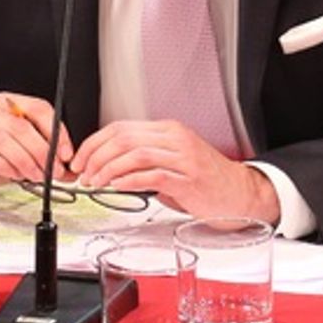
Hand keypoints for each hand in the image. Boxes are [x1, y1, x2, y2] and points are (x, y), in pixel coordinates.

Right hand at [0, 92, 74, 190]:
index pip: (37, 108)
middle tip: (54, 171)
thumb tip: (71, 172)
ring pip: (4, 140)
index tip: (66, 153)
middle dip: (42, 151)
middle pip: (21, 126)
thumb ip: (46, 158)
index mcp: (7, 104)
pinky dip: (7, 167)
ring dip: (26, 161)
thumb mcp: (22, 151)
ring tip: (36, 176)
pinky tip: (15, 176)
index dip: (55, 131)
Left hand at [70, 119, 280, 223]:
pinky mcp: (189, 179)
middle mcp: (175, 138)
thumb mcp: (172, 162)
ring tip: (95, 182)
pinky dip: (130, 180)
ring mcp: (183, 158)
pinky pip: (153, 175)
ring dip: (108, 168)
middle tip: (83, 173)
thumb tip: (107, 168)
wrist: (243, 195)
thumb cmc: (207, 182)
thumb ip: (144, 161)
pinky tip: (117, 186)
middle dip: (96, 155)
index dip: (94, 143)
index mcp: (168, 130)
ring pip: (135, 153)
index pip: (120, 127)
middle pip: (123, 138)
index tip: (80, 158)